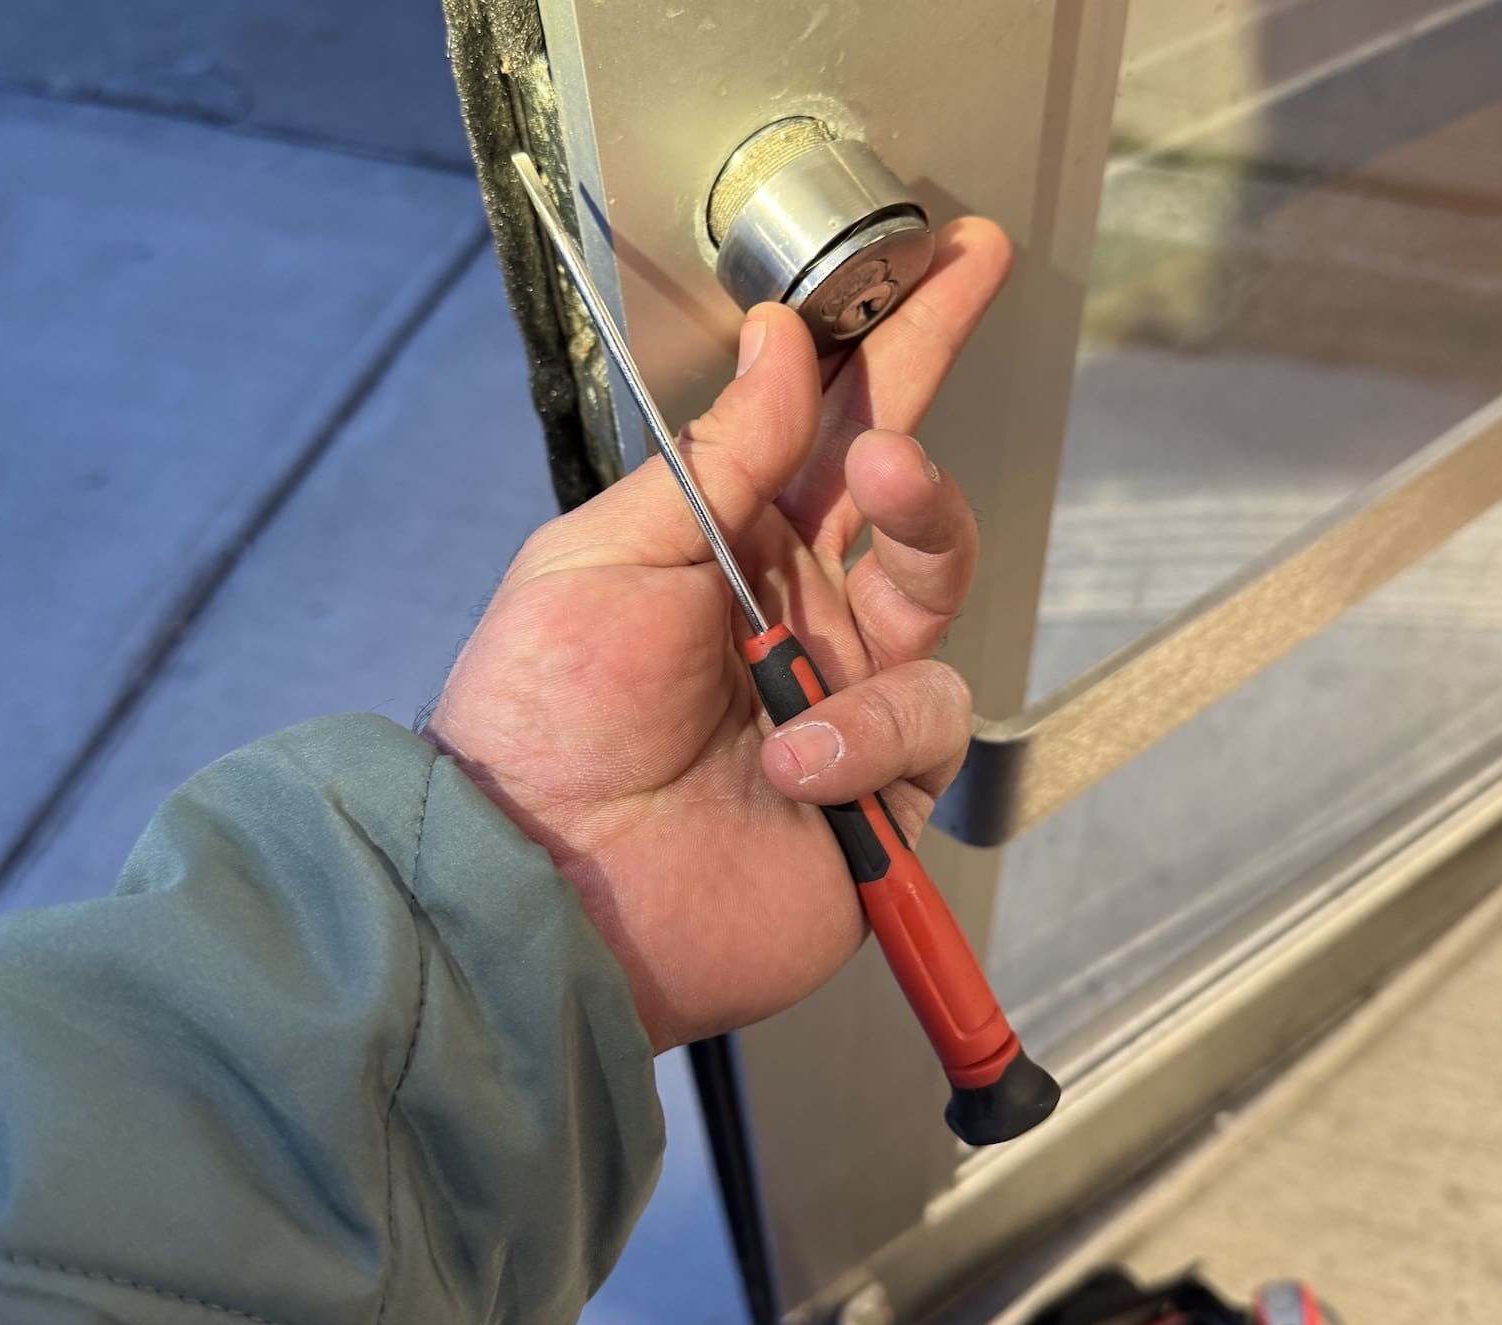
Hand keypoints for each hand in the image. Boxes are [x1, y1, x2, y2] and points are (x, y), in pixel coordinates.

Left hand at [428, 218, 1012, 1051]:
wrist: (547, 887)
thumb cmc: (545, 717)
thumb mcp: (611, 558)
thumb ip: (719, 460)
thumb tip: (784, 345)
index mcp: (732, 547)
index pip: (833, 426)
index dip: (900, 346)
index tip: (956, 260)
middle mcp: (801, 615)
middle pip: (906, 509)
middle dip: (917, 474)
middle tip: (891, 456)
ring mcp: (848, 701)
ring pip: (933, 611)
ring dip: (862, 657)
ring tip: (782, 706)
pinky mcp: (883, 788)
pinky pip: (926, 725)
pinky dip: (863, 741)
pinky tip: (791, 770)